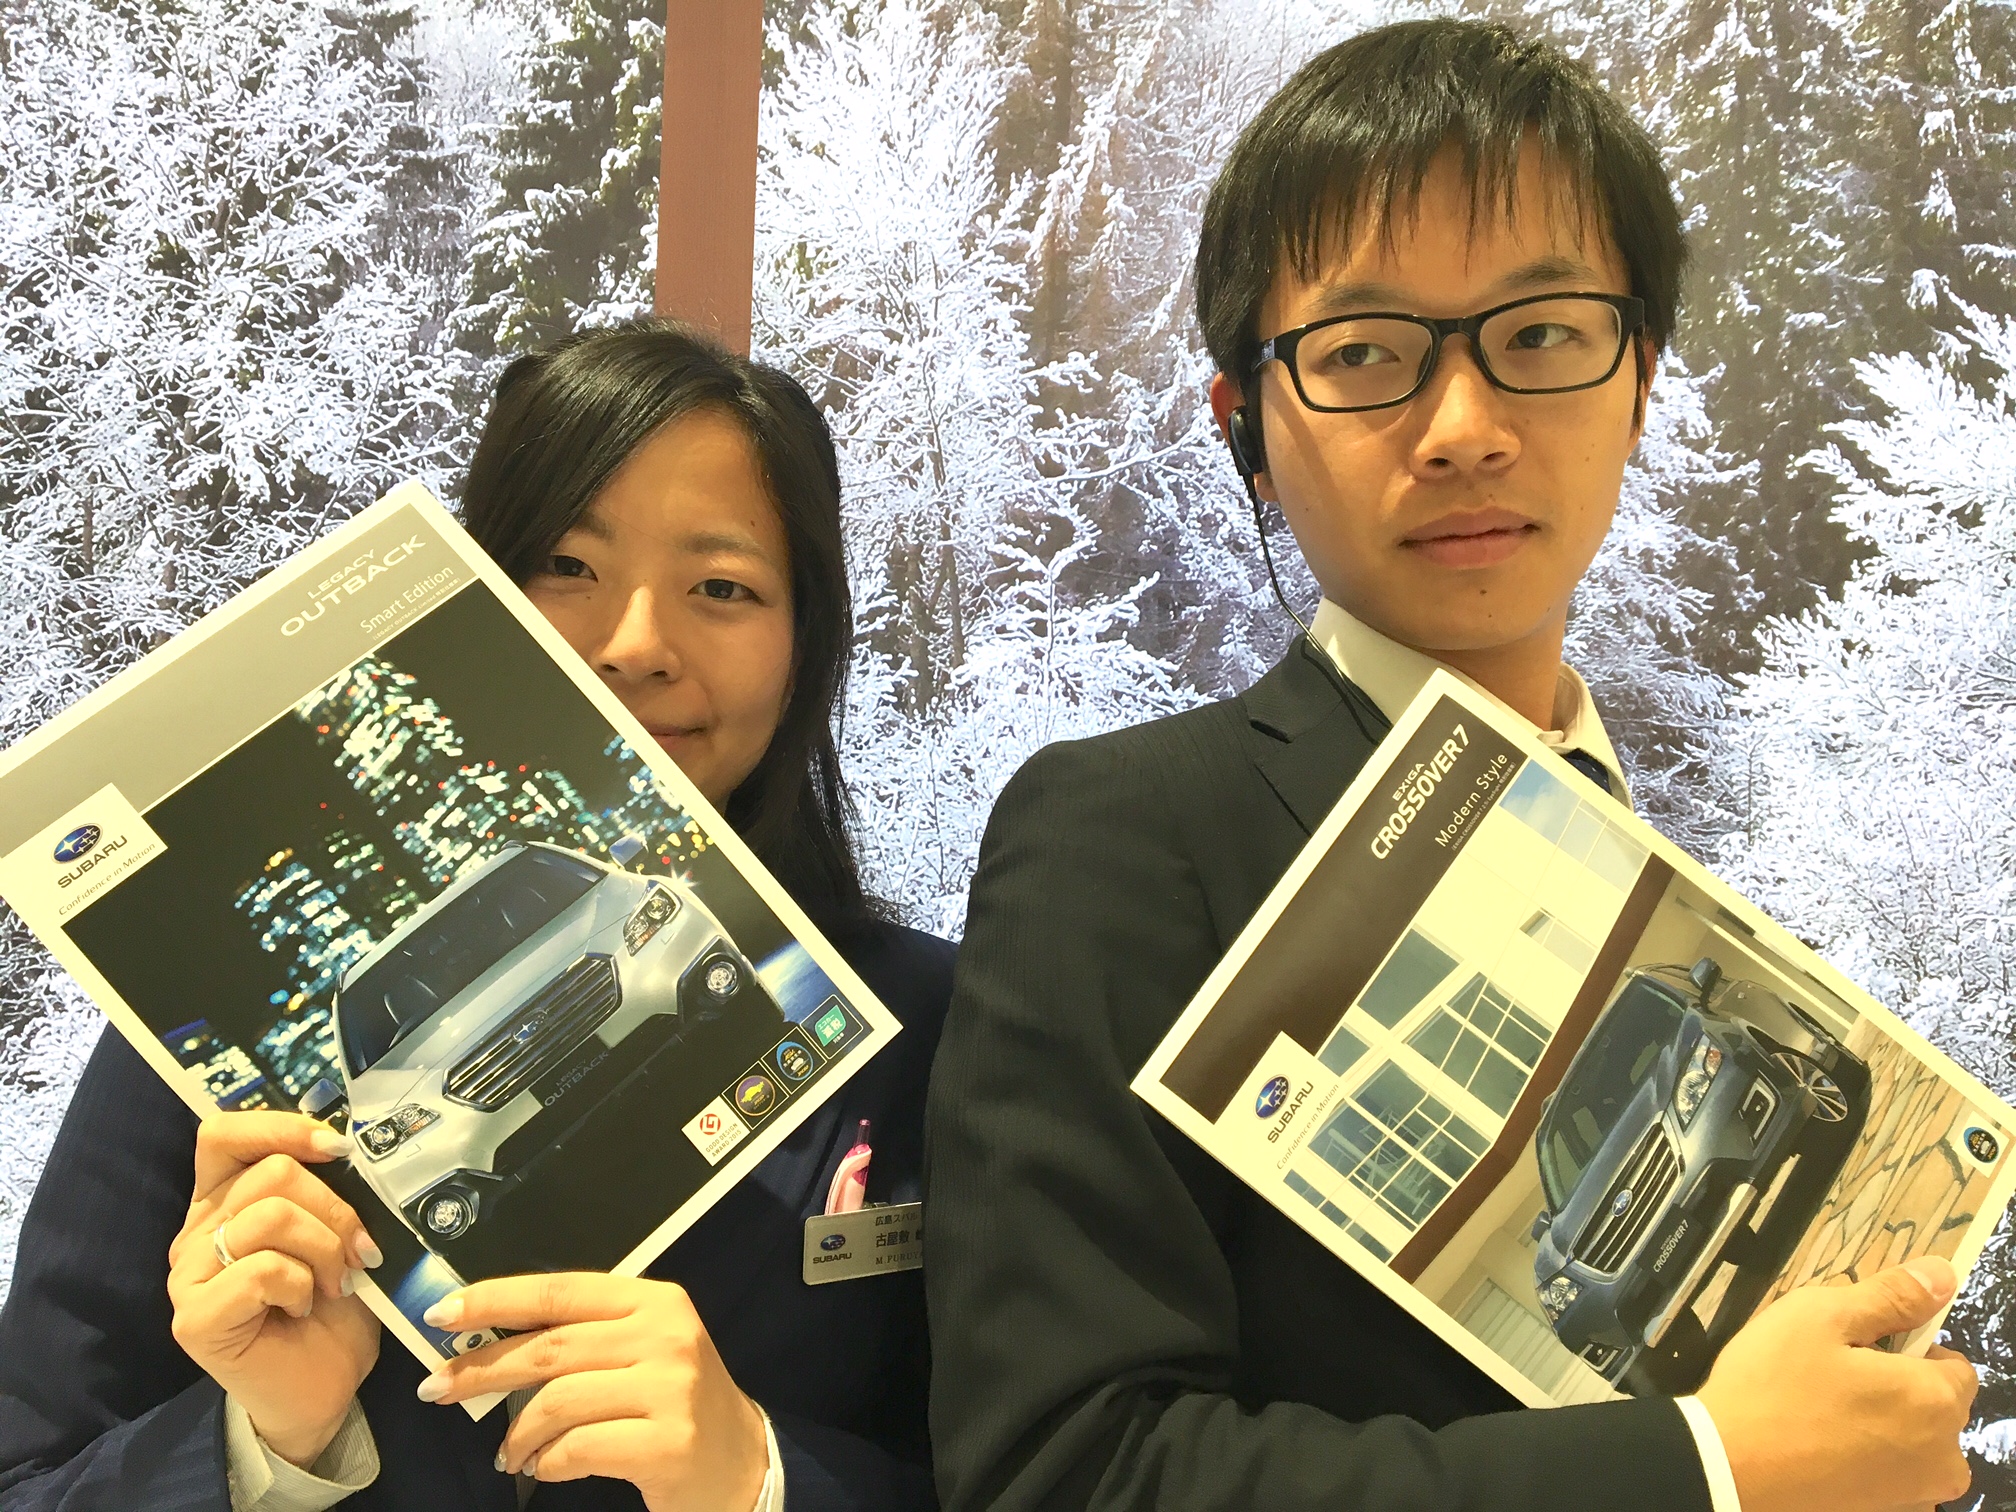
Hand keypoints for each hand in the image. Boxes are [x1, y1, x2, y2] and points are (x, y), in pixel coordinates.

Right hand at [167, 1113, 383, 1467]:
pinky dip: (300, 1284)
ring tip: (334, 1283)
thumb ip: (325, 1190)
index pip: (223, 1133)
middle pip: (270, 1173)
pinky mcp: (193, 1319)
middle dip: (335, 1208)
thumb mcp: (336, 1233)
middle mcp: (195, 1231)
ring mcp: (186, 1275)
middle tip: (357, 1251)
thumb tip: (348, 1148)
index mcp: (223, 1200)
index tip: (338, 1149)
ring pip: (268, 1216)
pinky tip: (302, 1308)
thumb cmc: (331, 1308)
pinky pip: (260, 1269)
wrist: (322, 1389)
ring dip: (323, 1248)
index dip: (281, 1127)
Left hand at [415, 1273, 767, 1511]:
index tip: (442, 1314)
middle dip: (483, 1369)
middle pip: (551, 1346)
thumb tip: (490, 1343)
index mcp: (653, 1301)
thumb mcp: (642, 1351)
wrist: (744, 1462)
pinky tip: (544, 1468)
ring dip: (517, 1433)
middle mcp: (665, 1335)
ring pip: (557, 1401)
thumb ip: (584, 1339)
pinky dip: (547, 1462)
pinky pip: (577, 1448)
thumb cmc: (678, 1404)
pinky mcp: (666, 1442)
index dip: (495, 1299)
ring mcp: (669, 1388)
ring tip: (509, 1453)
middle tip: (438, 1387)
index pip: (560, 1291)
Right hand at [1695, 1255, 1976, 1511]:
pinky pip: (1888, 1477)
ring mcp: (1914, 1495)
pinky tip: (1817, 1449)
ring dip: (1882, 1428)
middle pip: (1935, 1407)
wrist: (1725, 1469)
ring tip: (1820, 1414)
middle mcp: (1942, 1457)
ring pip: (1912, 1445)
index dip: (1907, 1348)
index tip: (1856, 1347)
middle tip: (1830, 1377)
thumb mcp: (1820, 1317)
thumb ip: (1890, 1296)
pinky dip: (1864, 1462)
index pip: (1954, 1365)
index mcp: (1934, 1401)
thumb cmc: (1771, 1387)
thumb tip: (1942, 1275)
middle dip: (1896, 1389)